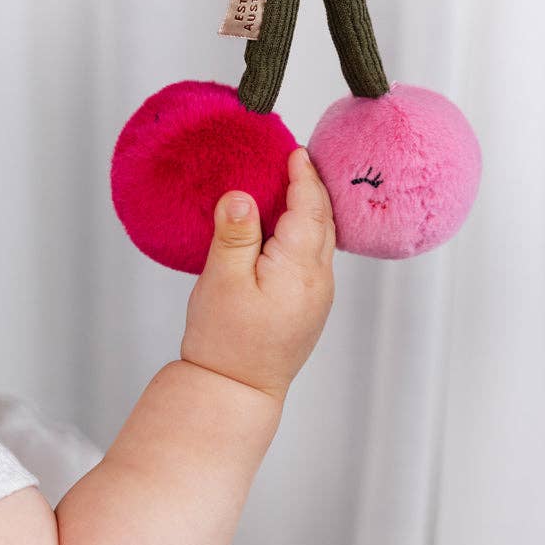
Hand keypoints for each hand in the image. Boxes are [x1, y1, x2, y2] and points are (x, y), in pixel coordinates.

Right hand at [180, 145, 335, 400]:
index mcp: (299, 268)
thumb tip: (242, 195)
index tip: (296, 152)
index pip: (309, 208)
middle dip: (312, 188)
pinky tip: (286, 230)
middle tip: (296, 162)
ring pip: (322, 240)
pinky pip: (314, 259)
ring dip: (311, 211)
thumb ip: (235, 234)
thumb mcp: (221, 280)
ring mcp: (317, 297)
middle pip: (323, 221)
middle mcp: (318, 281)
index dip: (303, 177)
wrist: (235, 391)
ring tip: (293, 188)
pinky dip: (305, 234)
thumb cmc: (225, 341)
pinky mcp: (309, 309)